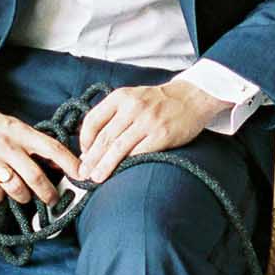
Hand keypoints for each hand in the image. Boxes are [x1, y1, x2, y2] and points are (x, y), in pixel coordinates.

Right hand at [0, 95, 81, 206]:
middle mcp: (8, 146)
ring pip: (16, 189)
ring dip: (25, 197)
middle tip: (53, 199)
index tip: (82, 176)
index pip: (52, 148)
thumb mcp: (17, 127)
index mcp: (22, 133)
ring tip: (25, 196)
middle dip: (49, 193)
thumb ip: (35, 144)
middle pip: (35, 176)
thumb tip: (59, 164)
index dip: (70, 164)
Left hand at [77, 80, 230, 183]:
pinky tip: (120, 173)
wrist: (191, 97)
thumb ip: (113, 116)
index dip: (84, 141)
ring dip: (104, 165)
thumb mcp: (132, 97)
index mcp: (121, 97)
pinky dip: (127, 164)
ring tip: (96, 178)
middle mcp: (132, 107)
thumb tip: (92, 146)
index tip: (83, 155)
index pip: (93, 120)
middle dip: (91, 159)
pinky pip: (139, 153)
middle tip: (83, 174)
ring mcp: (147, 121)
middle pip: (104, 138)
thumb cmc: (158, 102)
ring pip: (118, 148)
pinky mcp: (161, 134)